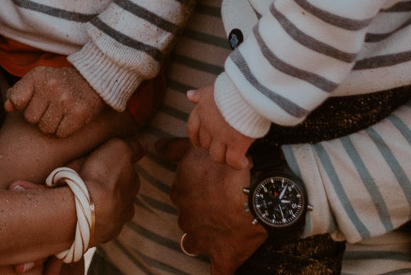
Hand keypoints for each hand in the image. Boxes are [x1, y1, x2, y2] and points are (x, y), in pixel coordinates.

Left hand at [6, 65, 105, 137]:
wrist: (92, 79)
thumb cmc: (59, 82)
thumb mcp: (37, 80)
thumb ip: (18, 93)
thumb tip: (7, 107)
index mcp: (37, 76)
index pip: (16, 100)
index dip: (22, 105)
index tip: (33, 101)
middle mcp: (50, 87)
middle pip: (30, 118)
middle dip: (38, 116)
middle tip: (50, 107)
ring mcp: (65, 100)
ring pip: (45, 129)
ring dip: (51, 125)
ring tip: (59, 112)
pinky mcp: (79, 113)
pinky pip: (60, 133)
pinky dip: (64, 130)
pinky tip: (69, 118)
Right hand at [72, 135, 142, 245]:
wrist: (78, 211)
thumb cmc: (98, 176)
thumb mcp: (117, 149)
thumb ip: (133, 146)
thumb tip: (145, 144)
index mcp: (133, 186)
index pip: (129, 175)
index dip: (116, 168)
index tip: (103, 164)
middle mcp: (127, 209)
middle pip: (119, 197)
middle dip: (108, 190)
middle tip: (90, 181)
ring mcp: (111, 227)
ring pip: (107, 214)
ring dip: (97, 207)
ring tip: (80, 199)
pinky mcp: (94, 239)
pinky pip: (92, 227)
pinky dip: (86, 220)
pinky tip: (75, 213)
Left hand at [154, 138, 265, 274]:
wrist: (254, 189)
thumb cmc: (226, 165)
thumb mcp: (197, 148)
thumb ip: (174, 148)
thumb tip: (157, 147)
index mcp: (180, 193)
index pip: (180, 196)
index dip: (194, 193)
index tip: (206, 189)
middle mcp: (187, 218)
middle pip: (187, 220)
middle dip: (198, 215)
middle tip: (218, 207)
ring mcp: (203, 240)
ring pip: (193, 244)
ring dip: (203, 240)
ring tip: (220, 233)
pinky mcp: (223, 256)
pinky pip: (219, 271)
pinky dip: (221, 269)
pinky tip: (225, 265)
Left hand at [186, 85, 254, 168]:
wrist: (247, 91)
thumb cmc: (233, 87)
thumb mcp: (213, 88)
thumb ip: (201, 94)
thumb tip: (189, 95)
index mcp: (202, 111)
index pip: (192, 129)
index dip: (195, 138)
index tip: (199, 143)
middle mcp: (208, 125)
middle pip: (205, 144)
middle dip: (213, 147)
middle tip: (224, 147)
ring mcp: (221, 136)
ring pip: (216, 156)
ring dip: (224, 158)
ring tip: (234, 157)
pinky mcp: (236, 143)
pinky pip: (233, 160)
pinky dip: (238, 164)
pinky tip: (244, 162)